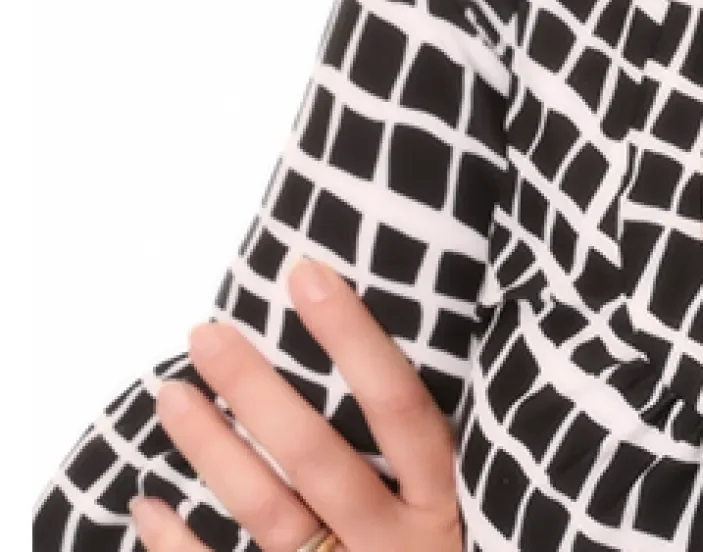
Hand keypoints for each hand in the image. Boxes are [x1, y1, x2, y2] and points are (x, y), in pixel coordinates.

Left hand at [129, 260, 462, 551]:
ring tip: (169, 393)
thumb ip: (426, 449)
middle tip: (207, 331)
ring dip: (213, 451)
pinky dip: (179, 549)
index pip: (403, 408)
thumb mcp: (459, 506)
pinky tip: (147, 504)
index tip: (307, 273)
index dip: (356, 339)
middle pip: (321, 458)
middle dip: (259, 389)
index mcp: (443, 504)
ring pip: (272, 516)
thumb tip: (392, 344)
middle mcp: (396, 546)